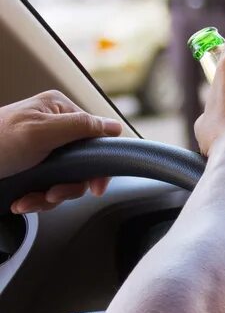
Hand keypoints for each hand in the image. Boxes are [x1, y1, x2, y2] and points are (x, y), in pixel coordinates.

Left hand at [0, 91, 122, 213]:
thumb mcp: (41, 132)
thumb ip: (82, 126)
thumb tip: (115, 126)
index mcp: (59, 111)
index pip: (97, 136)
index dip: (99, 164)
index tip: (95, 185)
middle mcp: (53, 129)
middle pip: (83, 164)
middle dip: (69, 186)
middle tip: (54, 193)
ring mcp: (41, 152)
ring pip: (66, 181)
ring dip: (50, 197)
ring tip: (32, 199)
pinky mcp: (30, 171)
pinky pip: (47, 190)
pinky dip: (36, 200)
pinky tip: (22, 201)